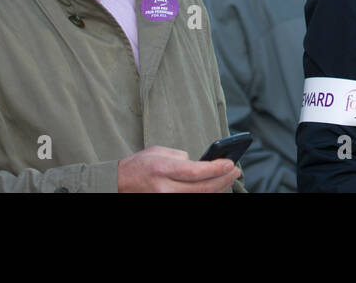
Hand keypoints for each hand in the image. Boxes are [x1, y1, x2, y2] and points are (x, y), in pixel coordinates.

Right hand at [117, 145, 239, 192]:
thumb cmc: (140, 164)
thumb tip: (200, 163)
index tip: (231, 162)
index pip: (196, 171)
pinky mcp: (166, 203)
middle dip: (223, 179)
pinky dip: (207, 195)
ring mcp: (165, 199)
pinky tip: (215, 188)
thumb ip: (181, 157)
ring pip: (199, 197)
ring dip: (218, 188)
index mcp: (163, 169)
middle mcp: (165, 188)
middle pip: (202, 188)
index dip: (217, 168)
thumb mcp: (159, 151)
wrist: (118, 183)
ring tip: (230, 178)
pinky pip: (192, 201)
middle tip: (236, 170)